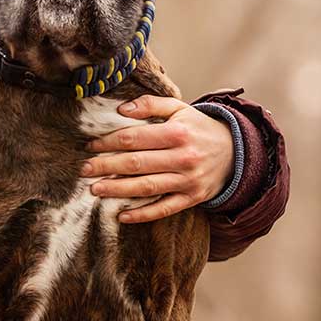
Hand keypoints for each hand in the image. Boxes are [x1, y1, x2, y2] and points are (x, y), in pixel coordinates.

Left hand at [80, 95, 232, 223]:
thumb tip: (122, 110)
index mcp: (177, 133)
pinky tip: (122, 215)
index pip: (134, 138)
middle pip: (136, 164)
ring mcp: (188, 180)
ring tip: (95, 189)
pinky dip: (142, 214)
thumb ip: (151, 104)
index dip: (109, 142)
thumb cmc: (198, 128)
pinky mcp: (192, 198)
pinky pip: (164, 209)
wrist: (236, 151)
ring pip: (147, 187)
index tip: (91, 146)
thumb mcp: (180, 109)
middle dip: (106, 167)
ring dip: (118, 190)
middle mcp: (183, 158)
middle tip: (84, 170)